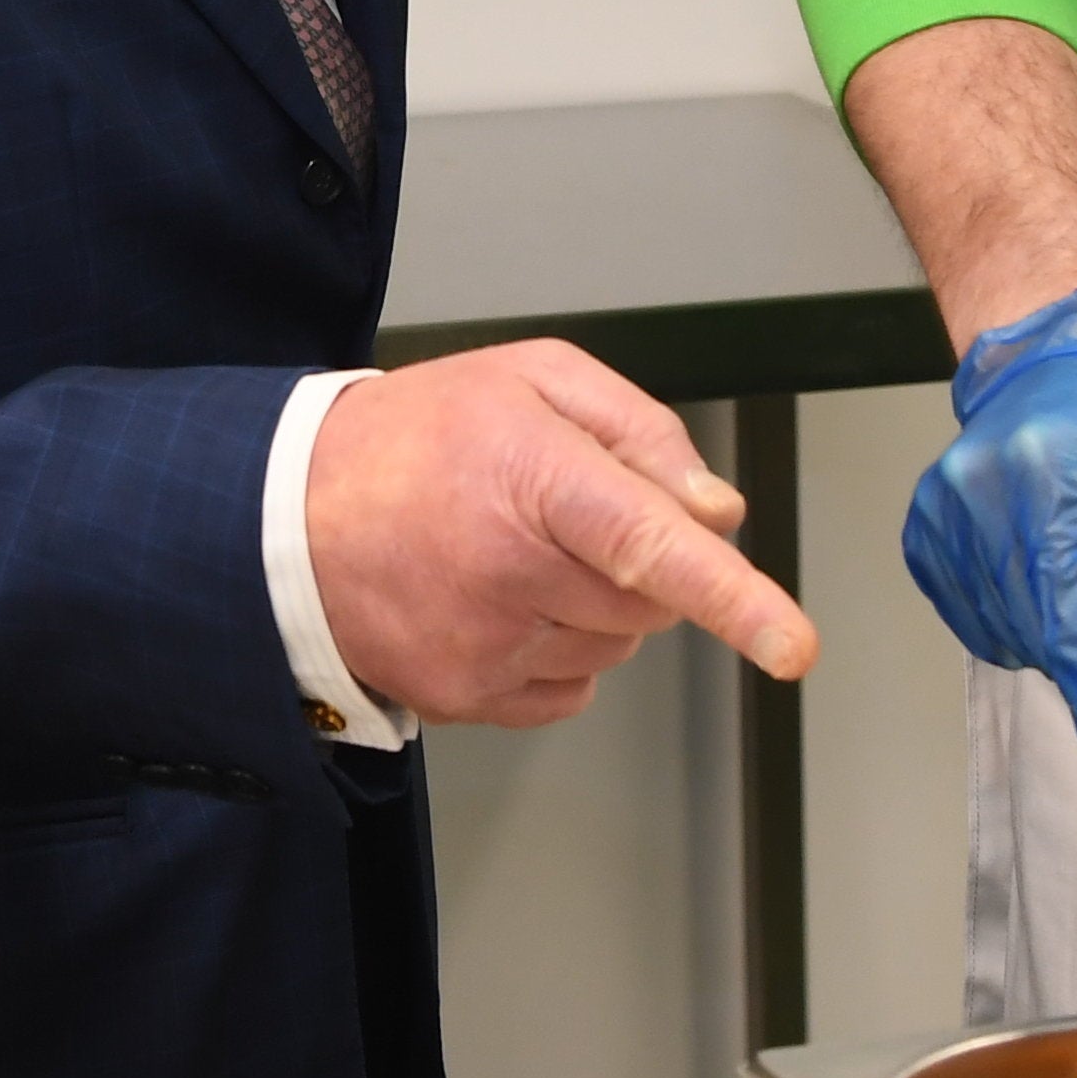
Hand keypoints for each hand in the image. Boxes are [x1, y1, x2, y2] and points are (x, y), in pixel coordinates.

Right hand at [306, 342, 818, 727]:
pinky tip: (499, 601)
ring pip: (617, 646)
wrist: (286, 518)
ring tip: (514, 550)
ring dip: (597, 606)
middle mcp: (510, 571)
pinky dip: (560, 650)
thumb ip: (638, 430)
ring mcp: (486, 646)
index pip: (651, 545)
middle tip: (563, 514)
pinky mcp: (468, 699)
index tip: (791, 644)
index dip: (733, 597)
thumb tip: (716, 511)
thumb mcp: (529, 378)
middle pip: (652, 600)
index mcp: (532, 478)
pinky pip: (571, 690)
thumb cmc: (415, 438)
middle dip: (639, 563)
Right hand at [901, 285, 1076, 771]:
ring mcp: (940, 516)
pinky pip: (977, 622)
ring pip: (1007, 642)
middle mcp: (976, 500)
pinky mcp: (924, 532)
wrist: (1068, 350)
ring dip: (1059, 637)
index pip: (1076, 636)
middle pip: (1041, 646)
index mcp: (1048, 483)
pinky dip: (1021, 619)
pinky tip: (1047, 569)